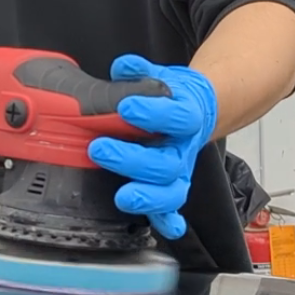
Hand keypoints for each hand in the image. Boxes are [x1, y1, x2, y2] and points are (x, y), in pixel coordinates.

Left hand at [87, 55, 217, 239]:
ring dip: (147, 196)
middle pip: (167, 162)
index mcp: (186, 115)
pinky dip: (168, 222)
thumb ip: (138, 70)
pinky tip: (164, 229)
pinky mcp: (171, 186)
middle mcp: (183, 147)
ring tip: (123, 196)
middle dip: (132, 160)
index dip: (154, 114)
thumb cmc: (169, 94)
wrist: (195, 107)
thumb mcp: (157, 74)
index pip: (177, 117)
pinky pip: (173, 210)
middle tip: (99, 148)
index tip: (126, 108)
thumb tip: (124, 66)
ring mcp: (178, 170)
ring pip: (171, 190)